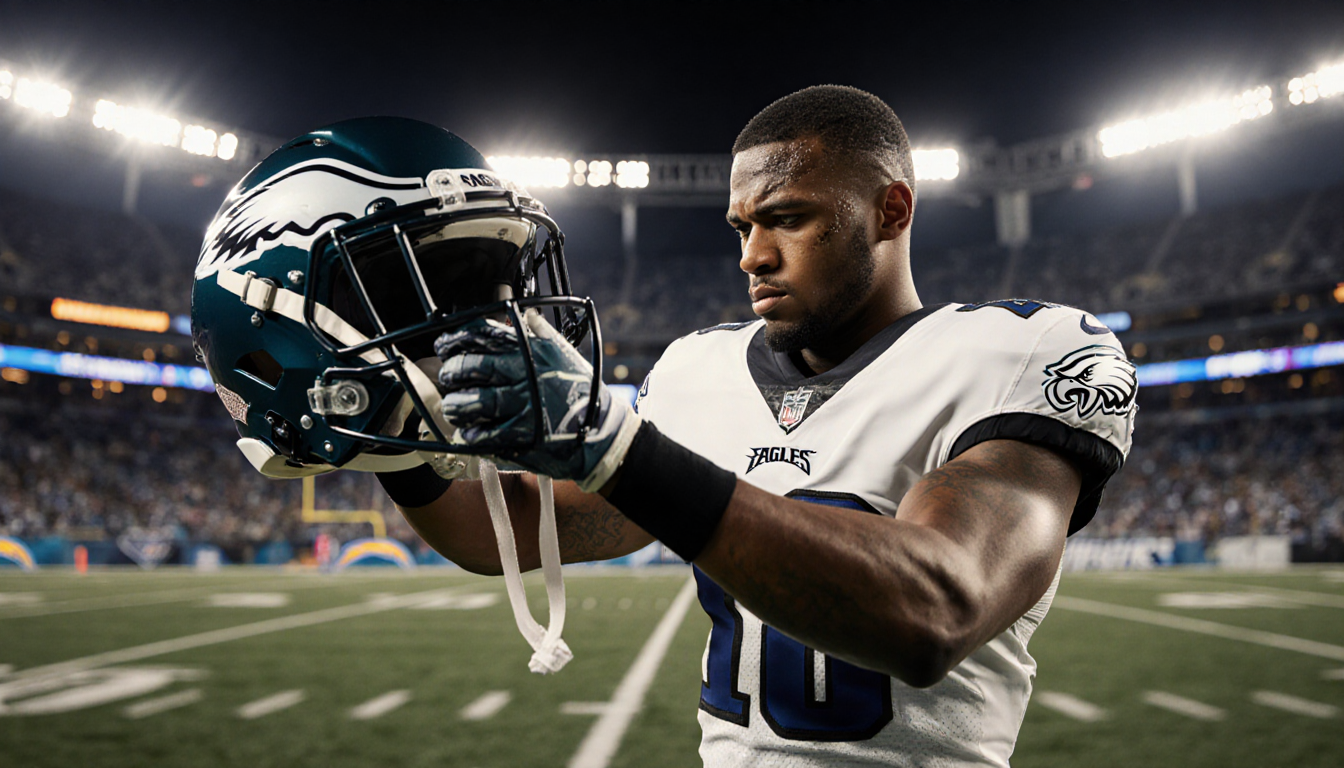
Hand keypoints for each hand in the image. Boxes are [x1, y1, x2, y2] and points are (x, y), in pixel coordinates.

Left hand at [435, 312, 640, 490]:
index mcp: (532, 353)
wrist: (602, 433)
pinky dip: (470, 434)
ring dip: (456, 405)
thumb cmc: (582, 392)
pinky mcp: (523, 438)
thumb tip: (527, 314)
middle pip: (472, 368)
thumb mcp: (565, 354)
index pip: (483, 336)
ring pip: (473, 402)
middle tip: (447, 377)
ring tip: (453, 407)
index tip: (443, 346)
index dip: (455, 339)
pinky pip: (484, 436)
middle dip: (451, 372)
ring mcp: (524, 408)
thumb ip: (542, 334)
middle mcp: (526, 377)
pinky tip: (467, 433)